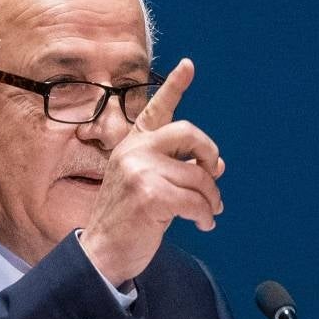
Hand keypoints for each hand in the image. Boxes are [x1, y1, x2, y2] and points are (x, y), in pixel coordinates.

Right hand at [80, 58, 223, 286]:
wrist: (103, 252)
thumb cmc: (128, 220)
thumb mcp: (148, 185)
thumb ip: (175, 169)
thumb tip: (215, 166)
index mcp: (131, 145)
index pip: (155, 110)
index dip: (174, 86)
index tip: (188, 65)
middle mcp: (133, 152)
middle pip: (188, 133)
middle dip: (209, 153)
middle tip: (213, 175)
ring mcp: (140, 172)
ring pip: (198, 176)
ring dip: (211, 198)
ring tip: (208, 212)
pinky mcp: (150, 196)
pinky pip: (196, 201)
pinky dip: (205, 215)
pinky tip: (202, 224)